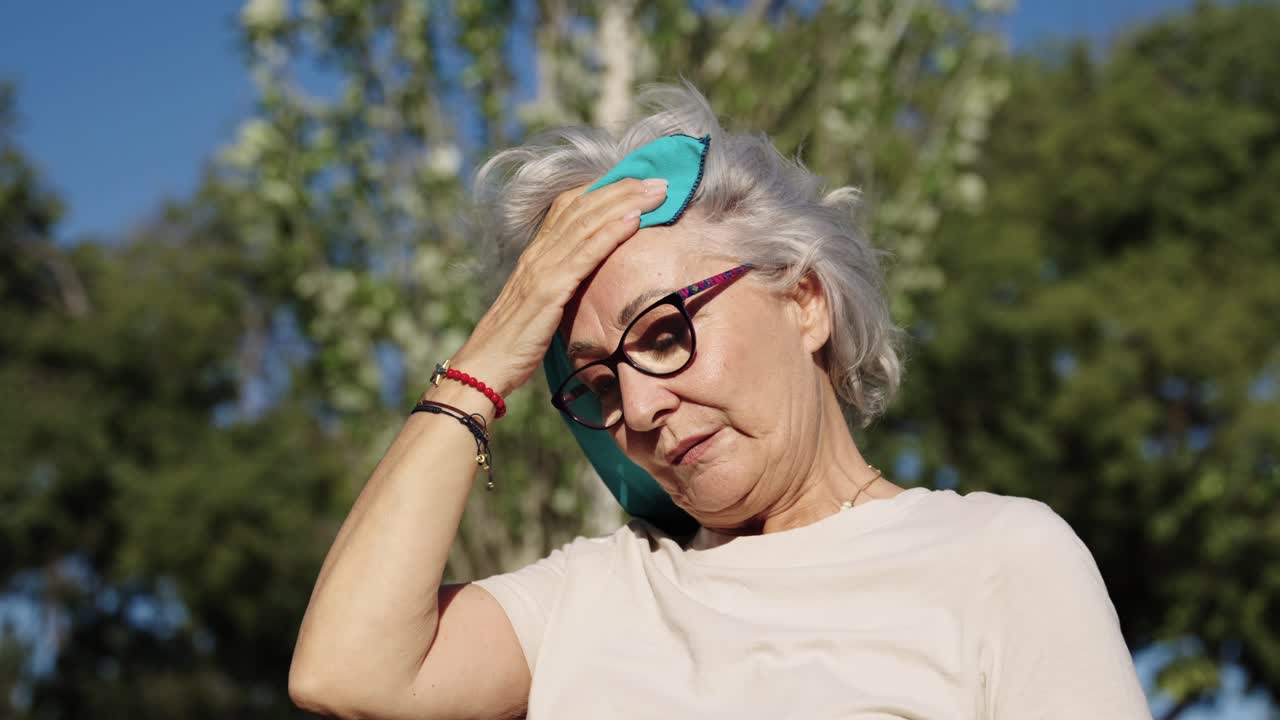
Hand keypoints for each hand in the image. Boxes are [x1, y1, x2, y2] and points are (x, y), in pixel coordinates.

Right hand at [452, 177, 669, 396]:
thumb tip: (588, 281)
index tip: (636, 182)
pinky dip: (610, 232)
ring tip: (656, 192)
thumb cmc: (514, 342)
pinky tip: (634, 219)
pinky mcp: (548, 289)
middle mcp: (538, 253)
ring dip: (625, 202)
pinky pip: (584, 254)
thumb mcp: (541, 304)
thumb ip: (561, 285)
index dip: (603, 189)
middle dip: (623, 189)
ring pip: (587, 222)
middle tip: (659, 181)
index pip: (570, 206)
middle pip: (583, 207)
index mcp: (536, 254)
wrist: (485, 364)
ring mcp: (542, 268)